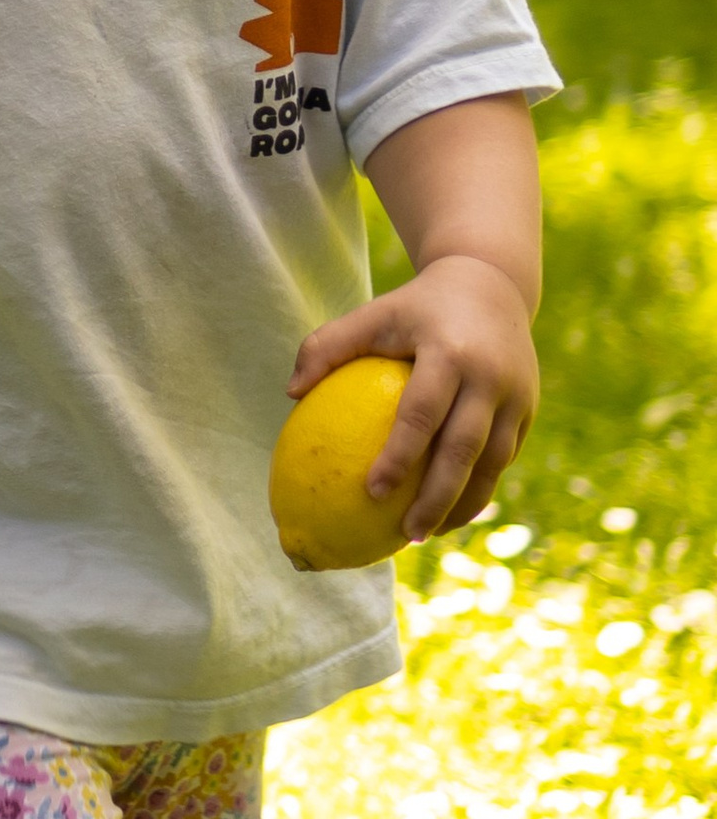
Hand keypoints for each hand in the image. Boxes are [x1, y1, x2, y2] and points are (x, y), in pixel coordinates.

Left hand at [288, 254, 540, 541]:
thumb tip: (290, 394)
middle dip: (437, 498)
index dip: (399, 456)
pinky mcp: (528, 409)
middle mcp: (490, 376)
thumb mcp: (374, 314)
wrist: (492, 285)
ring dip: (462, 504)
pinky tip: (448, 513)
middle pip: (463, 449)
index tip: (372, 492)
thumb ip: (327, 346)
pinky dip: (478, 489)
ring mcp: (517, 395)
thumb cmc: (415, 308)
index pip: (422, 413)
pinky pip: (502, 459)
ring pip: (491, 463)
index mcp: (449, 352)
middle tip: (405, 534)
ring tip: (425, 534)